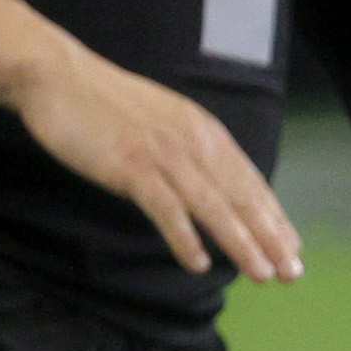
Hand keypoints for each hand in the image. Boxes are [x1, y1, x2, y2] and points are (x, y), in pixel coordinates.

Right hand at [8, 38, 302, 281]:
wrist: (58, 76)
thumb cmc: (107, 104)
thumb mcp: (163, 122)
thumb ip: (189, 149)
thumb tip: (212, 183)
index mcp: (204, 131)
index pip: (249, 180)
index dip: (274, 217)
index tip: (292, 248)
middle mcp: (193, 142)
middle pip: (240, 196)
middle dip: (270, 237)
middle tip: (291, 274)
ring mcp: (163, 154)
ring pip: (213, 205)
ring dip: (240, 243)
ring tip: (261, 274)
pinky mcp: (131, 167)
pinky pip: (166, 208)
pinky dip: (185, 237)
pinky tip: (199, 264)